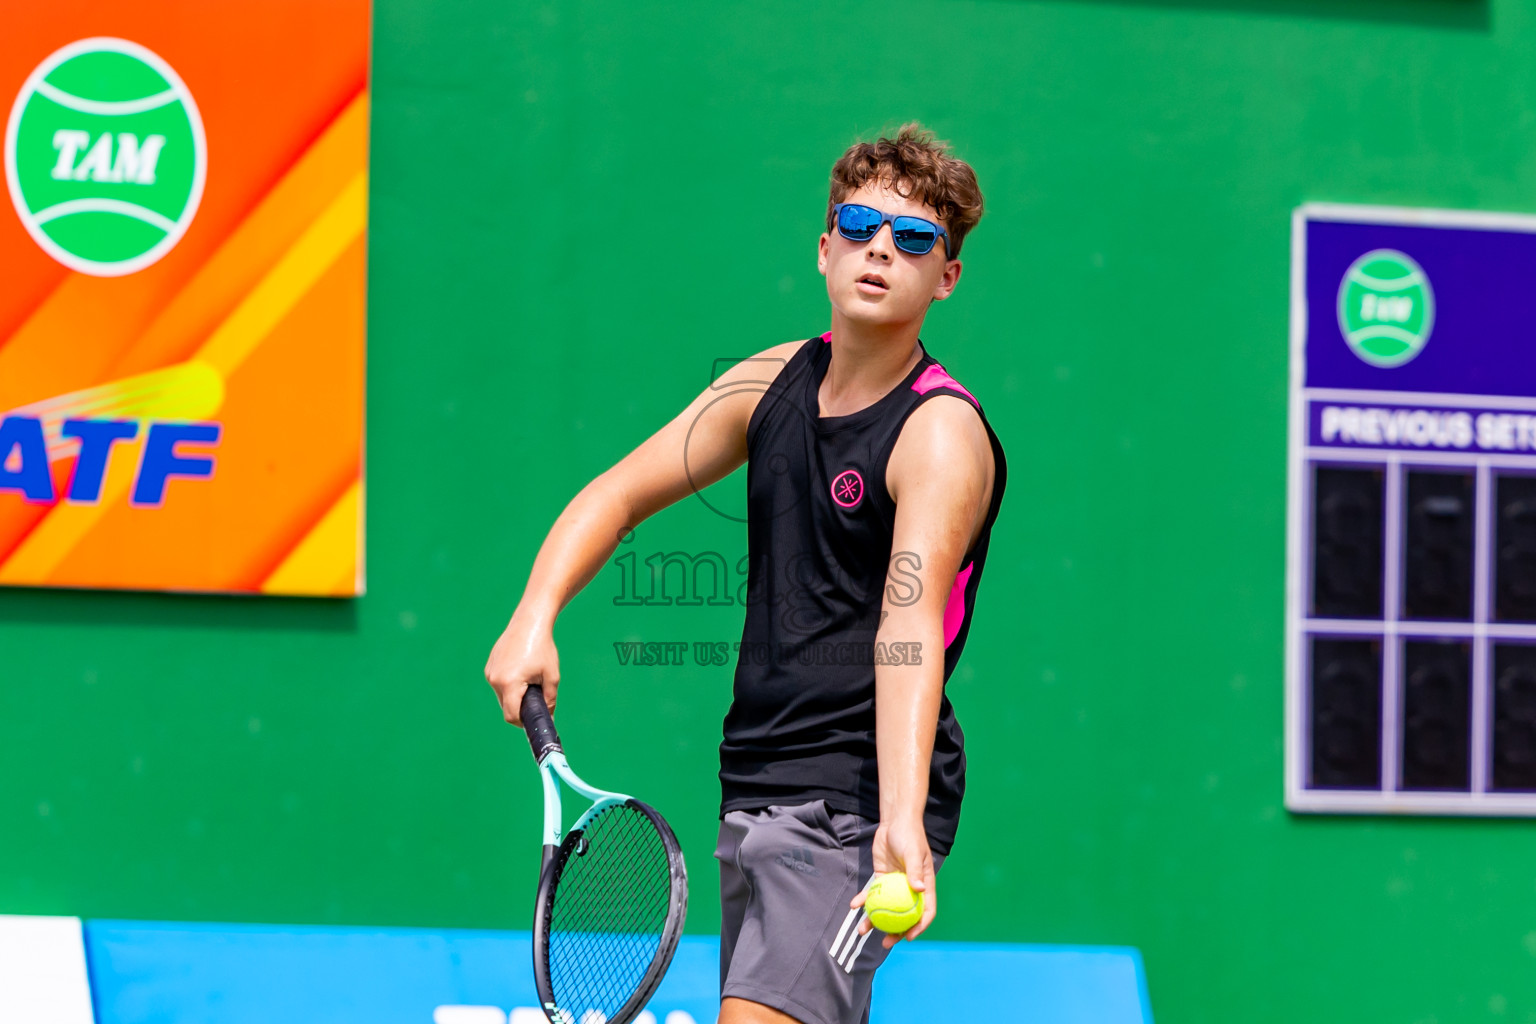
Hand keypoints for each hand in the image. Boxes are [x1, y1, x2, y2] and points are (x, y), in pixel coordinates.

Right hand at [484, 609, 559, 725]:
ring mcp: (490, 672)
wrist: (529, 622)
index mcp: (510, 683)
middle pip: (506, 706)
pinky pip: (499, 683)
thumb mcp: (551, 676)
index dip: (523, 723)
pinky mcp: (489, 666)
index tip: (534, 721)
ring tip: (530, 681)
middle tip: (536, 700)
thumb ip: (550, 700)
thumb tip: (549, 717)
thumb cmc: (543, 648)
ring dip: (514, 695)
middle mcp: (495, 679)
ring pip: (502, 695)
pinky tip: (522, 672)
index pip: (511, 716)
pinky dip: (509, 685)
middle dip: (520, 708)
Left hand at [849, 817, 935, 947]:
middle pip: (905, 915)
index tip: (908, 937)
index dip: (919, 926)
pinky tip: (853, 906)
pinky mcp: (881, 878)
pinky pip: (872, 893)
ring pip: (886, 908)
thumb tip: (919, 889)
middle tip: (885, 943)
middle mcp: (910, 889)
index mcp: (924, 886)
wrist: (895, 822)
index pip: (926, 911)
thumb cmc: (910, 836)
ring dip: (874, 920)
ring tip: (862, 931)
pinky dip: (863, 900)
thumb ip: (915, 870)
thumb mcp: (914, 852)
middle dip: (895, 932)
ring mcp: (895, 885)